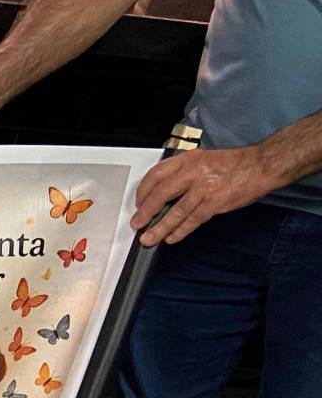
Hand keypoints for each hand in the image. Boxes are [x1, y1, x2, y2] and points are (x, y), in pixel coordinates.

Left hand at [129, 145, 271, 244]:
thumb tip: (162, 190)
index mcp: (188, 160)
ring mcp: (204, 189)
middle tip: (137, 224)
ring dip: (160, 227)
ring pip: (176, 212)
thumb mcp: (203, 159)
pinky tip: (171, 238)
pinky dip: (180, 231)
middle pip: (161, 195)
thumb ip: (183, 171)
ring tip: (148, 238)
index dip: (143, 191)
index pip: (156, 175)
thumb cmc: (234, 163)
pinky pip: (193, 220)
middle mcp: (193, 173)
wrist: (261, 166)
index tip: (138, 202)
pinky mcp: (215, 203)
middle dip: (145, 212)